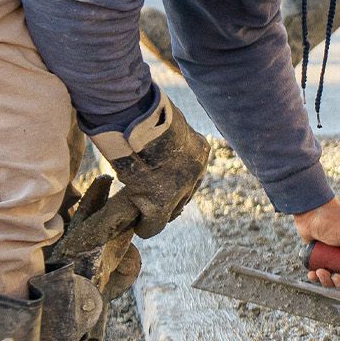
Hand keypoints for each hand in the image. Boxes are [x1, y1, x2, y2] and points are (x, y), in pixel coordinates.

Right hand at [91, 94, 209, 239]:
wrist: (142, 122)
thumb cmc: (147, 113)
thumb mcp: (166, 121)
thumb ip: (166, 132)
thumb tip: (152, 129)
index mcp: (201, 149)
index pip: (193, 175)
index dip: (178, 183)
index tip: (167, 187)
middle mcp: (195, 171)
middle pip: (185, 195)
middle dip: (171, 200)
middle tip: (154, 204)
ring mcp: (179, 188)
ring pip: (170, 212)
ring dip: (157, 215)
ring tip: (145, 219)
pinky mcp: (159, 203)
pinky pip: (154, 224)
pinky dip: (145, 226)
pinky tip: (138, 226)